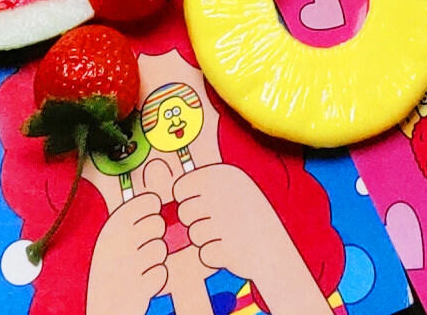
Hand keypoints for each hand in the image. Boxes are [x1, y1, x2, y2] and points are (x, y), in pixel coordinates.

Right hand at [84, 191, 168, 314]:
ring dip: (155, 259)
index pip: (149, 202)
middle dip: (155, 235)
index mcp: (112, 225)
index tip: (147, 219)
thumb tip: (157, 200)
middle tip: (143, 247)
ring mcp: (129, 265)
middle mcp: (119, 241)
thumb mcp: (111, 238)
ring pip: (161, 248)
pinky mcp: (139, 288)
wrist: (99, 307)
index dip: (153, 210)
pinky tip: (142, 282)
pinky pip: (162, 272)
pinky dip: (156, 279)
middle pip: (158, 223)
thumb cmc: (109, 267)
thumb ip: (129, 219)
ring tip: (140, 267)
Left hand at [175, 166, 327, 310]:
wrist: (273, 246)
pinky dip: (214, 256)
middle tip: (215, 222)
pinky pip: (204, 255)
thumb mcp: (225, 187)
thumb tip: (153, 170)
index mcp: (222, 174)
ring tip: (225, 234)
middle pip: (184, 213)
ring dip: (205, 239)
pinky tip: (230, 249)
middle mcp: (224, 194)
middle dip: (194, 221)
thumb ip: (195, 183)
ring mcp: (228, 222)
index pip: (180, 189)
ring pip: (193, 235)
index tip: (202, 205)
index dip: (187, 200)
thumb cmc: (242, 213)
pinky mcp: (230, 249)